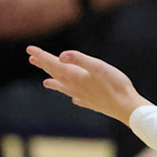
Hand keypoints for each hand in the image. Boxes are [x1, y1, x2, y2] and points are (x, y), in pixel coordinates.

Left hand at [27, 46, 147, 123]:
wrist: (126, 107)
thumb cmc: (115, 85)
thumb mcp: (98, 66)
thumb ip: (79, 59)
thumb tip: (61, 56)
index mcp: (75, 76)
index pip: (53, 64)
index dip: (41, 56)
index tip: (29, 49)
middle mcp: (75, 87)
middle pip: (55, 75)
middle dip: (44, 65)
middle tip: (33, 58)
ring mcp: (83, 96)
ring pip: (63, 88)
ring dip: (54, 82)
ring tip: (46, 82)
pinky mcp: (93, 103)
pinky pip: (77, 98)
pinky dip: (71, 96)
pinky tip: (73, 98)